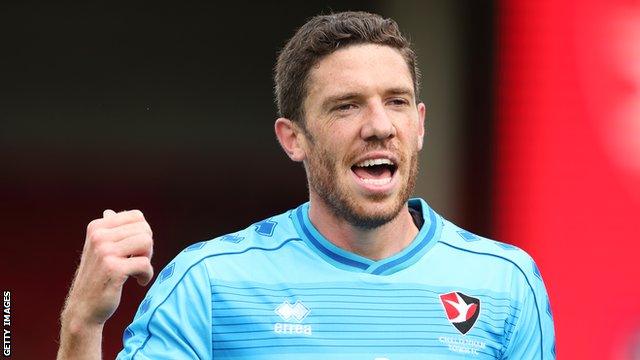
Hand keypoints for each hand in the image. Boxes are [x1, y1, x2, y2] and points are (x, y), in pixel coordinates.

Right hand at [61, 209, 153, 331]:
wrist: (84, 308)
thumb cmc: (96, 277)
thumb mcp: (98, 250)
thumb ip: (107, 231)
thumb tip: (110, 212)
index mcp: (97, 227)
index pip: (137, 216)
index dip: (143, 233)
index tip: (136, 249)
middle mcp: (99, 236)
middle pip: (145, 229)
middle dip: (147, 247)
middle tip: (138, 261)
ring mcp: (105, 252)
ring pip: (147, 242)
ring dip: (148, 259)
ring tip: (138, 270)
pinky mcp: (114, 269)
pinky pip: (145, 264)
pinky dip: (147, 275)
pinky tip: (139, 281)